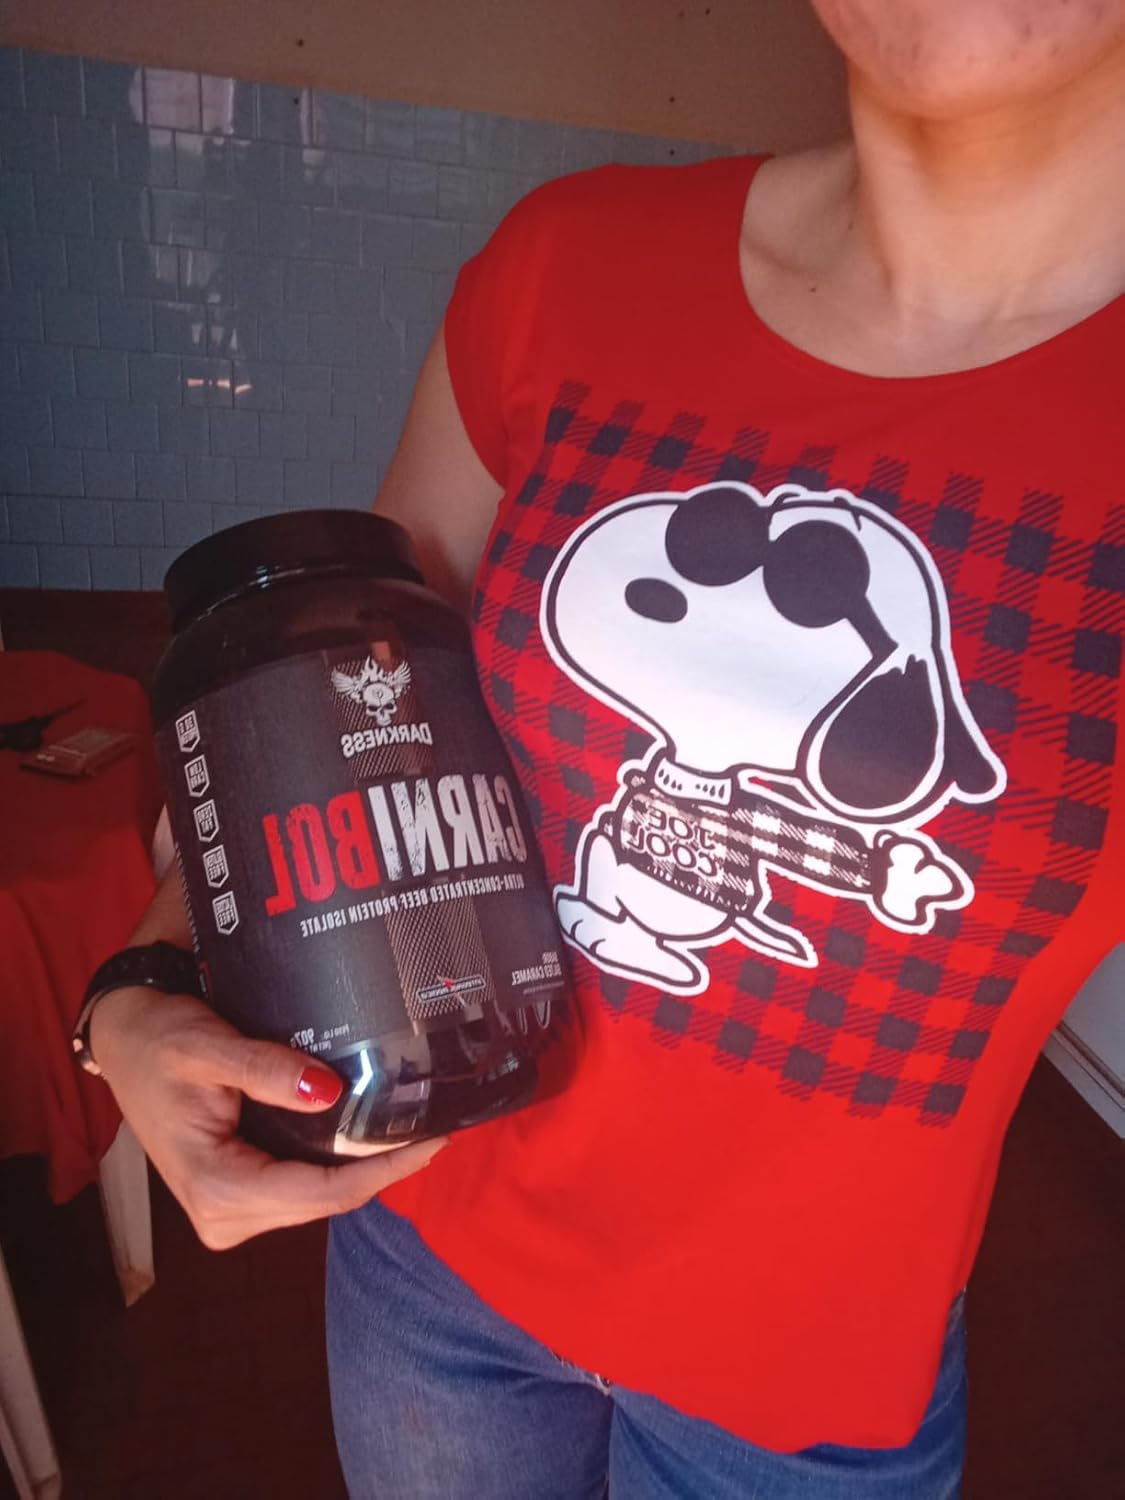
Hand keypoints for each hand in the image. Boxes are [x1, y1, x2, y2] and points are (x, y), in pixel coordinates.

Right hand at [89, 986, 446, 1249]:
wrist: (127, 1041)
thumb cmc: (160, 1040)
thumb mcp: (208, 1045)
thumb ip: (265, 1069)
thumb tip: (328, 1091)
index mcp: (215, 1187)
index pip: (320, 1193)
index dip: (383, 1170)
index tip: (432, 1140)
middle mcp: (223, 1217)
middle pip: (326, 1202)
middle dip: (381, 1169)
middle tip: (434, 1125)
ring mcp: (230, 1214)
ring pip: (319, 1199)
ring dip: (363, 1168)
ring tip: (412, 1127)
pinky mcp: (239, 1198)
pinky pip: (303, 1188)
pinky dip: (337, 1163)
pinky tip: (370, 1135)